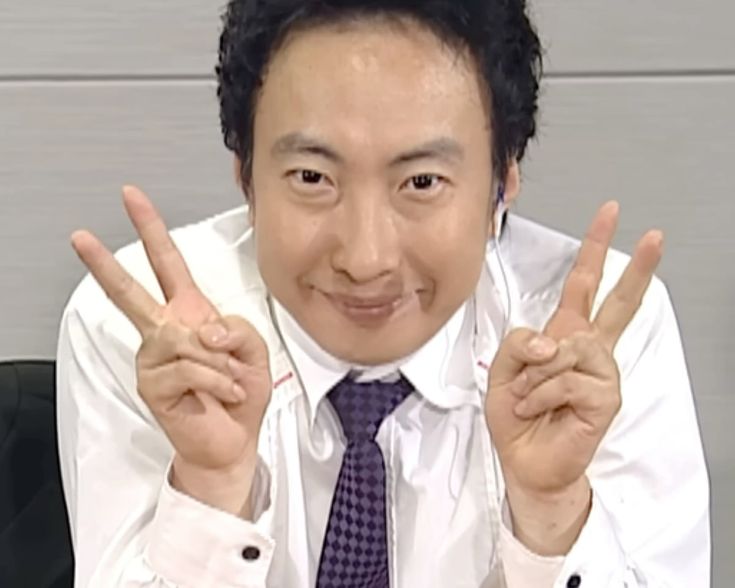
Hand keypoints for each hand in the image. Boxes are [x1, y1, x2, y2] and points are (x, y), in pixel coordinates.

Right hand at [71, 186, 271, 515]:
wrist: (234, 440)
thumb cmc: (239, 394)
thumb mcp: (253, 349)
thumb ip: (235, 326)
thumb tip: (203, 327)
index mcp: (190, 314)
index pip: (168, 265)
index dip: (152, 230)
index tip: (131, 197)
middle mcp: (166, 332)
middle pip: (131, 292)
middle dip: (106, 263)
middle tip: (80, 236)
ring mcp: (155, 359)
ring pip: (185, 338)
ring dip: (219, 360)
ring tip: (229, 380)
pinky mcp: (153, 385)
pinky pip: (192, 368)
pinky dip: (218, 381)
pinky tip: (224, 394)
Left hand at [485, 201, 662, 552]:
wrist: (525, 460)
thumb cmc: (518, 416)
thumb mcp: (502, 370)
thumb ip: (520, 343)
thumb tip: (554, 341)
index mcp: (564, 334)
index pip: (583, 285)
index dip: (595, 249)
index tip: (610, 215)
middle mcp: (587, 349)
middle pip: (617, 301)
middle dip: (636, 267)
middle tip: (655, 237)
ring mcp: (601, 373)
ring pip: (569, 347)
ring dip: (536, 374)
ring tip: (530, 395)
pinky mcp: (606, 397)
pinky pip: (567, 379)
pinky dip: (542, 394)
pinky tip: (540, 408)